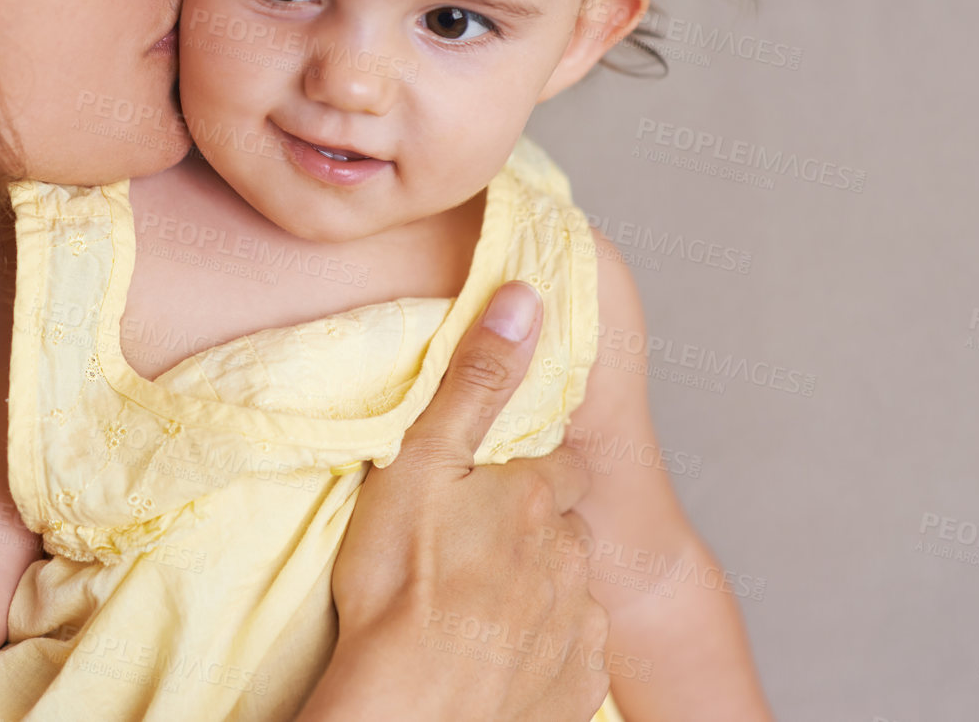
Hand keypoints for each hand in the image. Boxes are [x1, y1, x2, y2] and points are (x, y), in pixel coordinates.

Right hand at [304, 280, 610, 721]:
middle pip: (563, 532)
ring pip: (569, 594)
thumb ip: (475, 381)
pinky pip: (570, 657)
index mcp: (537, 499)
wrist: (412, 708)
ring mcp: (578, 628)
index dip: (527, 474)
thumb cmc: (400, 588)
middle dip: (533, 534)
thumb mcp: (420, 463)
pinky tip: (495, 655)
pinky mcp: (576, 688)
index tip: (492, 488)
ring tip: (475, 608)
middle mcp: (571, 559)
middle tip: (474, 551)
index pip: (557, 468)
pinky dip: (541, 652)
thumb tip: (525, 297)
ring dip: (536, 593)